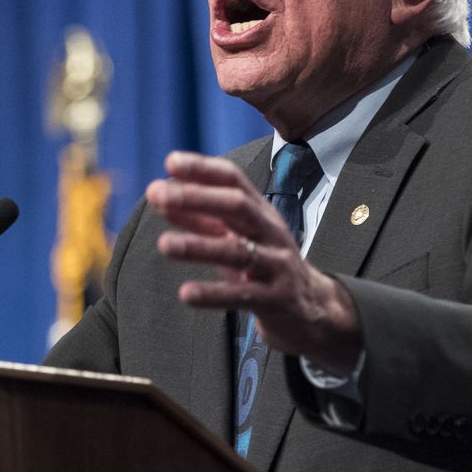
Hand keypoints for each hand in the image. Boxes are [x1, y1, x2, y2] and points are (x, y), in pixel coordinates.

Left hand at [144, 150, 362, 372]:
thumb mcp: (234, 239)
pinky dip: (214, 294)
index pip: (234, 181)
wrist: (311, 310)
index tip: (171, 161)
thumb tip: (159, 198)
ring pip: (239, 250)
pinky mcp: (276, 299)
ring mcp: (277, 265)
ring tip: (164, 244)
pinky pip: (243, 295)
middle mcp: (271, 232)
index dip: (204, 169)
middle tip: (160, 195)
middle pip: (238, 207)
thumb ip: (200, 220)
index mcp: (260, 212)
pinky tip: (186, 294)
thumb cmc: (264, 266)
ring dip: (199, 246)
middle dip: (198, 198)